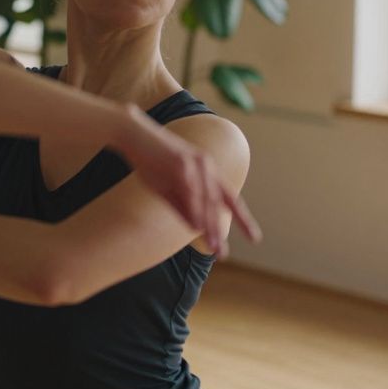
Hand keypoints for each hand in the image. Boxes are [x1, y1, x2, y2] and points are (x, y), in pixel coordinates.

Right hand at [114, 107, 261, 257]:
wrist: (133, 134)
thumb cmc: (150, 160)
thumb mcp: (167, 188)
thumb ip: (183, 207)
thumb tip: (196, 229)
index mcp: (207, 171)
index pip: (229, 199)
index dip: (242, 219)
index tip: (254, 238)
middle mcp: (206, 166)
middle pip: (218, 203)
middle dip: (220, 229)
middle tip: (223, 254)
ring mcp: (195, 163)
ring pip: (207, 200)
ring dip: (210, 225)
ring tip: (213, 246)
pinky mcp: (182, 163)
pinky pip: (191, 192)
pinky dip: (196, 210)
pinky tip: (198, 227)